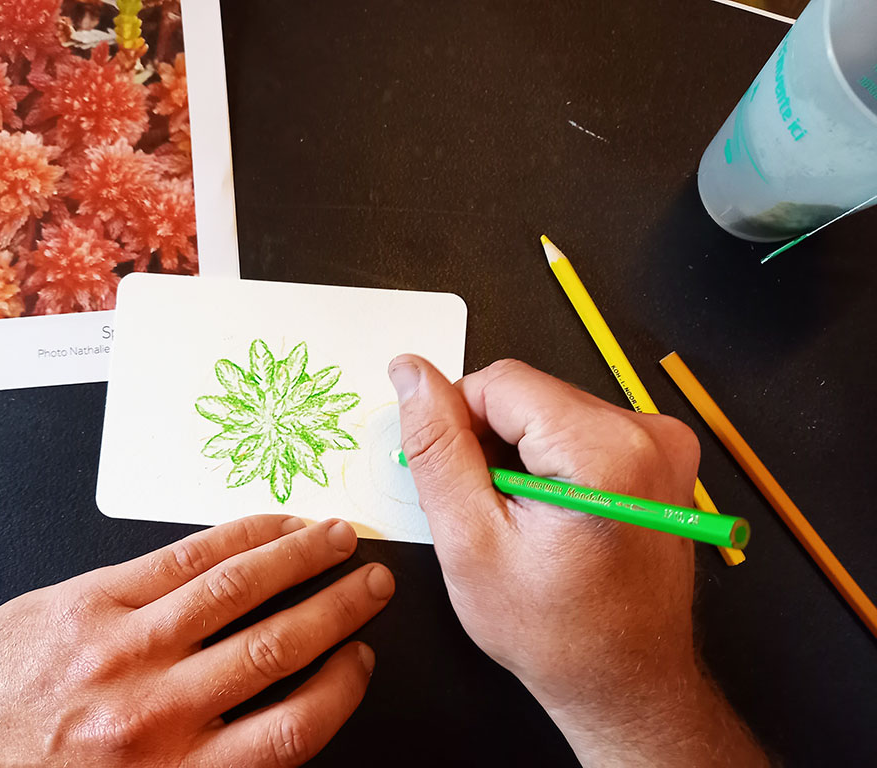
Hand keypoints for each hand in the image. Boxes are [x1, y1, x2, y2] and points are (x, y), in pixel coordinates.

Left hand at [0, 516, 394, 766]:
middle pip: (277, 649)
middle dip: (337, 610)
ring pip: (239, 591)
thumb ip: (211, 763)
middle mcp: (155, 712)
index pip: (290, 728)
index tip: (358, 659)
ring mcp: (125, 647)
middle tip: (373, 585)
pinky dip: (240, 536)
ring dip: (302, 559)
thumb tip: (288, 718)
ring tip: (339, 540)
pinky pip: (185, 558)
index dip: (340, 687)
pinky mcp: (94, 598)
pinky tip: (272, 526)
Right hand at [390, 356, 766, 765]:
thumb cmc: (557, 632)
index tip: (452, 480)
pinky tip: (547, 513)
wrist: (627, 682)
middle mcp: (647, 432)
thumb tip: (411, 373)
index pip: (500, 381)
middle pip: (528, 395)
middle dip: (489, 442)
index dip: (456, 423)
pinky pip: (578, 428)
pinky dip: (548, 461)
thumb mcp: (470, 541)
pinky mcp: (660, 456)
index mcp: (606, 449)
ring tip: (518, 519)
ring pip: (549, 410)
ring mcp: (662, 442)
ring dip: (517, 454)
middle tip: (485, 512)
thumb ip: (437, 447)